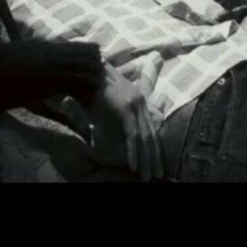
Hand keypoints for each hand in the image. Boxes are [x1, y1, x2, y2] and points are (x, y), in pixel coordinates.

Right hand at [59, 62, 163, 181]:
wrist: (89, 69)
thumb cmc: (95, 87)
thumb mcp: (110, 103)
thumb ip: (118, 116)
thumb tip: (123, 133)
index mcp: (139, 102)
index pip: (151, 130)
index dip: (155, 149)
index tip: (157, 165)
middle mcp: (141, 103)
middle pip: (152, 136)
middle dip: (155, 158)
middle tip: (157, 176)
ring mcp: (135, 105)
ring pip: (145, 138)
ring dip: (147, 159)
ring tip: (147, 176)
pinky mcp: (126, 108)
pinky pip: (133, 134)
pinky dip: (134, 151)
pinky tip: (134, 165)